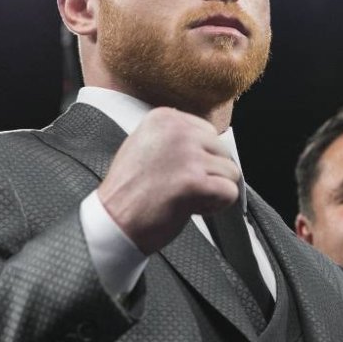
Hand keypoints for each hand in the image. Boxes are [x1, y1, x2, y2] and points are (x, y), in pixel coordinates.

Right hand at [97, 107, 240, 253]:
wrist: (112, 223)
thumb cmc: (129, 191)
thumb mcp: (145, 144)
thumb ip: (175, 136)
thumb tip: (209, 140)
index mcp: (164, 118)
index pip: (208, 132)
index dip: (199, 157)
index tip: (176, 171)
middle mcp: (177, 131)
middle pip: (222, 151)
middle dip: (208, 174)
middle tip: (179, 188)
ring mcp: (187, 156)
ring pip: (230, 172)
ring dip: (212, 190)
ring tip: (183, 198)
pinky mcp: (195, 182)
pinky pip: (230, 192)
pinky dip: (216, 206)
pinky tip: (190, 208)